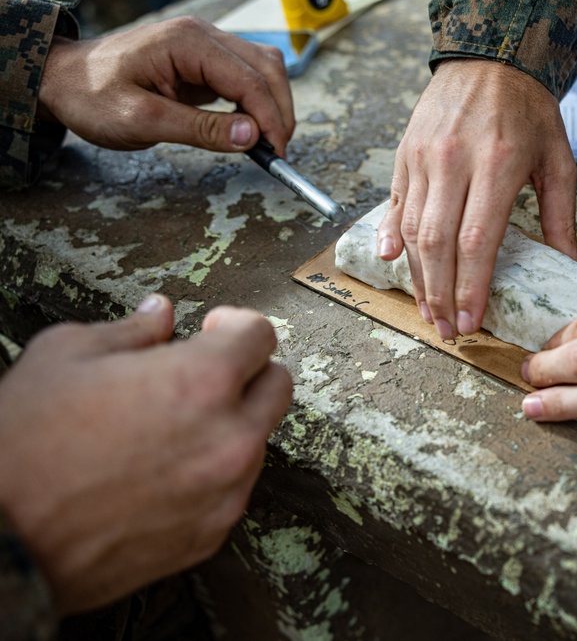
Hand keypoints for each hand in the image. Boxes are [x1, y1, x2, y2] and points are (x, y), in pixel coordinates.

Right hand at [0, 294, 291, 613]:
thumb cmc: (21, 446)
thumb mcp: (65, 355)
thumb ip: (129, 331)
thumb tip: (159, 315)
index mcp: (202, 382)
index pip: (260, 335)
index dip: (236, 324)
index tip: (216, 328)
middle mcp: (229, 438)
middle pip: (278, 386)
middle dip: (249, 370)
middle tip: (209, 370)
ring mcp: (225, 492)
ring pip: (258, 440)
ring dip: (232, 423)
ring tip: (173, 423)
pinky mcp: (210, 534)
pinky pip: (233, 489)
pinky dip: (213, 471)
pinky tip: (165, 467)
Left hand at [37, 16, 294, 155]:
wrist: (64, 81)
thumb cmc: (92, 96)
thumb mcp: (143, 120)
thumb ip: (201, 129)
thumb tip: (251, 136)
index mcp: (188, 43)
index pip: (250, 79)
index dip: (270, 118)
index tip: (276, 152)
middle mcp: (203, 36)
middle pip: (267, 68)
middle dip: (279, 111)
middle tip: (276, 151)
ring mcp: (205, 46)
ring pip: (263, 70)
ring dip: (272, 105)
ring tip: (265, 142)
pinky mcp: (204, 62)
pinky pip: (246, 78)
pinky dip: (256, 103)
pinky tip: (249, 128)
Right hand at [377, 58, 576, 339]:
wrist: (490, 57)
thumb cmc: (528, 110)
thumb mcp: (558, 159)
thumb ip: (561, 216)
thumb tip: (572, 265)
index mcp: (496, 165)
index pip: (477, 241)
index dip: (470, 287)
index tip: (471, 321)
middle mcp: (454, 162)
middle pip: (439, 244)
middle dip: (441, 295)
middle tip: (448, 330)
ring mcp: (424, 158)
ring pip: (413, 230)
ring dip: (419, 278)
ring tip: (429, 311)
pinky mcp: (406, 155)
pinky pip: (395, 204)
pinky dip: (391, 238)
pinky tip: (392, 265)